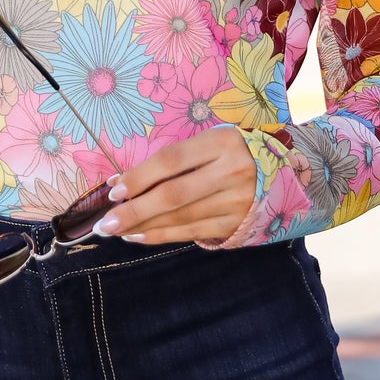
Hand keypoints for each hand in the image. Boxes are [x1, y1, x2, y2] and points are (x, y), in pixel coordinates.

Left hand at [92, 126, 256, 245]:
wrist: (275, 174)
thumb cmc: (228, 154)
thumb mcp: (205, 144)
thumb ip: (169, 161)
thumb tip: (120, 183)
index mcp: (221, 142)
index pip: (171, 160)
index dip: (140, 176)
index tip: (113, 191)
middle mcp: (231, 171)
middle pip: (174, 194)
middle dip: (134, 210)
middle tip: (104, 223)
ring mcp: (235, 201)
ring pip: (180, 217)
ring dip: (143, 226)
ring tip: (115, 230)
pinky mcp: (234, 223)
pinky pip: (191, 233)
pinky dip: (161, 235)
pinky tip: (138, 237)